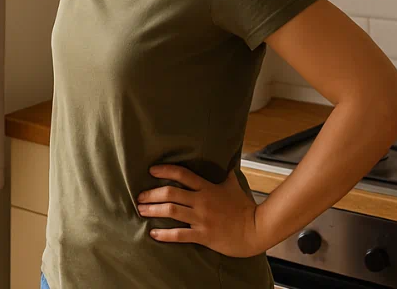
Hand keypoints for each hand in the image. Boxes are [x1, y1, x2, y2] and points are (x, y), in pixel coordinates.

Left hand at [136, 164, 264, 257]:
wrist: (256, 229)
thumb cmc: (245, 208)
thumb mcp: (234, 185)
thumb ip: (225, 173)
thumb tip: (225, 161)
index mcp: (207, 188)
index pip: (183, 174)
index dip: (165, 170)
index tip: (151, 170)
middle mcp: (202, 201)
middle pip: (171, 193)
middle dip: (151, 193)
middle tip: (139, 196)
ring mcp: (201, 218)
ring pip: (171, 211)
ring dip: (153, 210)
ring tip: (141, 210)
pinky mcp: (203, 235)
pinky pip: (179, 234)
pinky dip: (164, 234)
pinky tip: (153, 233)